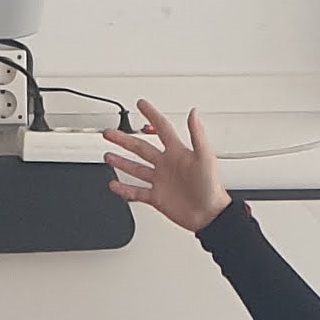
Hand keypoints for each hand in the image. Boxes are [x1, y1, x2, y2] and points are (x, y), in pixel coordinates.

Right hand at [103, 103, 232, 232]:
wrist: (209, 216)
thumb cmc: (211, 187)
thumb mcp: (206, 157)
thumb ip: (197, 134)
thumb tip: (194, 113)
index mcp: (178, 153)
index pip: (161, 128)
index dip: (151, 114)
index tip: (141, 104)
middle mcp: (167, 165)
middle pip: (141, 147)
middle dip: (124, 139)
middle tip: (110, 132)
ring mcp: (160, 181)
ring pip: (136, 168)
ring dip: (121, 161)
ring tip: (108, 155)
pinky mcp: (157, 197)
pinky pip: (136, 192)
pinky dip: (124, 189)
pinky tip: (114, 184)